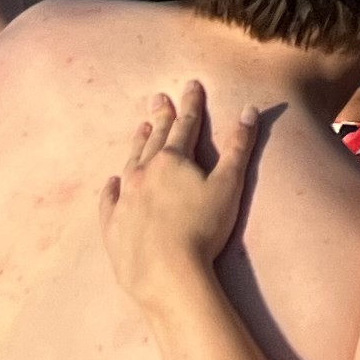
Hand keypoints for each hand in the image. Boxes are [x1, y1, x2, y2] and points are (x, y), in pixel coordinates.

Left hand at [99, 83, 268, 313]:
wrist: (167, 274)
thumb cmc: (203, 230)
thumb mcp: (229, 185)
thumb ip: (238, 147)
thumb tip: (249, 110)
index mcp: (173, 161)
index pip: (185, 125)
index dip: (191, 105)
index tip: (190, 85)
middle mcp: (144, 173)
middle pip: (154, 138)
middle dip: (160, 117)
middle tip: (157, 97)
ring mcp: (125, 199)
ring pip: (130, 162)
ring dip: (137, 144)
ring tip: (140, 128)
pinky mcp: (113, 226)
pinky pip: (109, 200)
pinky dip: (111, 188)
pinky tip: (112, 181)